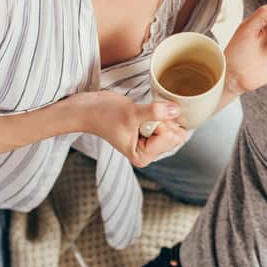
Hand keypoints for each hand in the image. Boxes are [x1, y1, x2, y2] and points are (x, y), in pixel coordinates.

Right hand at [71, 90, 187, 167]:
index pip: (169, 138)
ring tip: (142, 116)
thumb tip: (177, 110)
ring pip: (173, 128)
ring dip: (162, 116)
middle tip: (142, 117)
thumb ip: (155, 112)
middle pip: (175, 135)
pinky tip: (146, 113)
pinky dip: (161, 113)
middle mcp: (149, 153)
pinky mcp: (150, 132)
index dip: (159, 123)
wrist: (88, 109)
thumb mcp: (131, 113)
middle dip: (163, 121)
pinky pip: (168, 122)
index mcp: (143, 157)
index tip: (139, 120)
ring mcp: (150, 143)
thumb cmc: (103, 114)